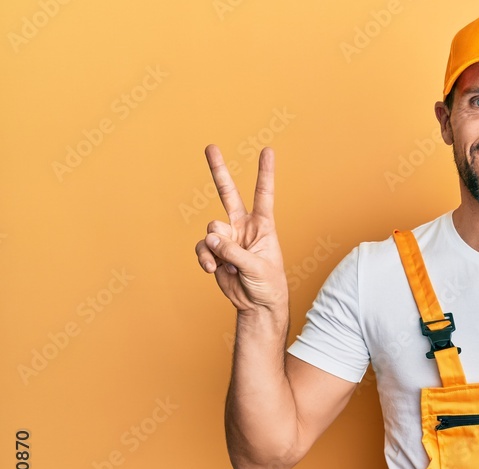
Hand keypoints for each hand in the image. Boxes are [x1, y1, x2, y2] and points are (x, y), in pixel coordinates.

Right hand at [194, 145, 287, 312]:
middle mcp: (243, 226)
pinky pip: (203, 247)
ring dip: (216, 248)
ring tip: (226, 266)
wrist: (257, 304)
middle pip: (228, 193)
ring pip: (211, 229)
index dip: (265, 172)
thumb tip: (211, 237)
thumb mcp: (257, 268)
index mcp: (263, 225)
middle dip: (218, 170)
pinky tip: (213, 270)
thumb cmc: (268, 284)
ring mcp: (227, 238)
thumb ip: (234, 252)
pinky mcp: (214, 252)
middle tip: (210, 146)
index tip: (267, 150)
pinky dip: (205, 258)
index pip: (264, 194)